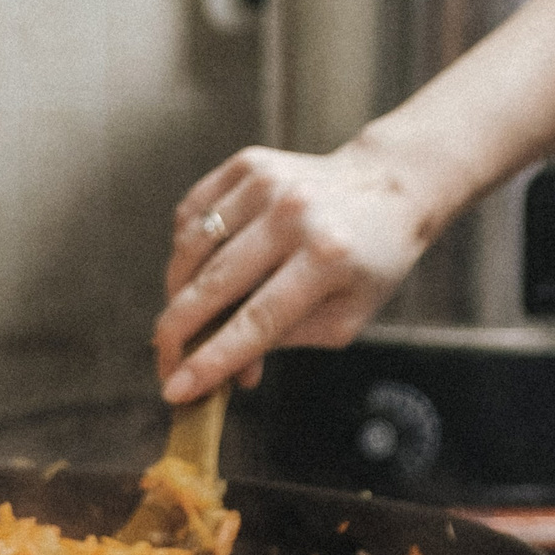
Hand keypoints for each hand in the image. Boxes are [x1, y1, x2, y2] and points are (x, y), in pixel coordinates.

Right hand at [155, 138, 441, 402]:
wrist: (389, 185)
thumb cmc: (370, 261)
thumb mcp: (345, 316)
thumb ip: (286, 341)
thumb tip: (231, 371)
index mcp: (328, 257)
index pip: (257, 320)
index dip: (212, 359)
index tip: (177, 391)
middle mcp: (293, 214)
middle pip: (214, 283)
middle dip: (177, 333)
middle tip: (165, 366)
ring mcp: (266, 182)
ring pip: (192, 247)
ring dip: (177, 293)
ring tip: (186, 320)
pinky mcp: (247, 163)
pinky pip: (191, 213)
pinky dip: (184, 249)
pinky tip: (197, 271)